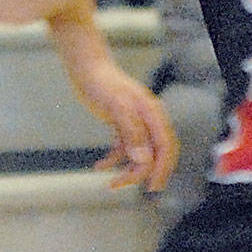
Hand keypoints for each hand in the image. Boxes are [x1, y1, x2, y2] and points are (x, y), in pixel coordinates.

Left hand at [49, 7, 177, 192]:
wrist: (85, 65)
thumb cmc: (101, 81)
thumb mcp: (115, 105)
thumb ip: (131, 132)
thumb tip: (144, 160)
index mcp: (151, 112)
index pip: (166, 146)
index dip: (162, 168)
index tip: (152, 187)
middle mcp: (147, 118)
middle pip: (155, 153)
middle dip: (144, 173)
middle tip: (125, 186)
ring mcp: (135, 121)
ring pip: (139, 153)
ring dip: (127, 169)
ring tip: (111, 182)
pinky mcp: (122, 122)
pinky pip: (124, 147)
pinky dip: (114, 158)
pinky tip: (100, 165)